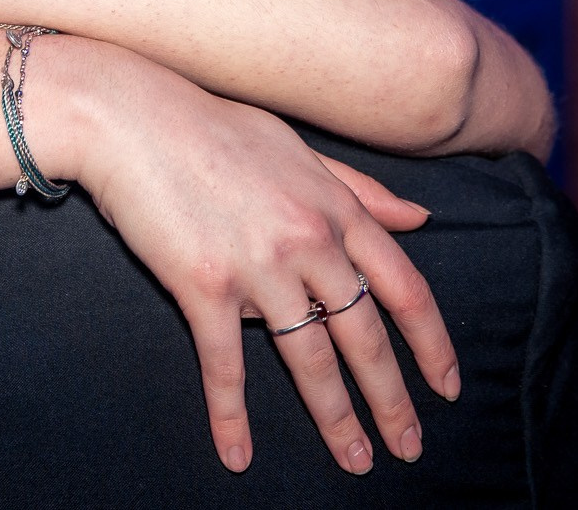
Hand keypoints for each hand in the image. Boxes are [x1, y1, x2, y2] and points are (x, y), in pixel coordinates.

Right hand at [76, 63, 459, 476]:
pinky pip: (225, 365)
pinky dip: (231, 416)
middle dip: (392, 400)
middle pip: (364, 335)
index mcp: (336, 207)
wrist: (130, 117)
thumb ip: (360, 189)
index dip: (432, 343)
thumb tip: (420, 217)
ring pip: (309, 360)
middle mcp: (308, 239)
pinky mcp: (204, 285)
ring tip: (354, 460)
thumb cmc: (212, 127)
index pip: (404, 287)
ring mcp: (257, 265)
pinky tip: (238, 455)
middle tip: (409, 447)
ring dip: (335, 419)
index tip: (447, 386)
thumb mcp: (298, 149)